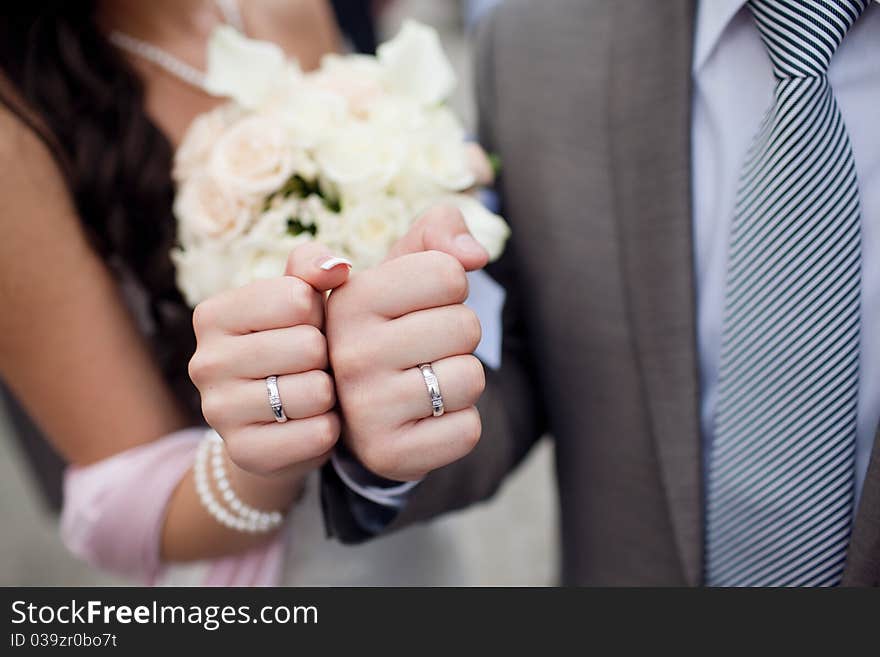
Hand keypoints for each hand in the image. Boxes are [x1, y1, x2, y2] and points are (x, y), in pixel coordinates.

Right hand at [188, 243, 350, 478]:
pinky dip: (330, 428)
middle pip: (308, 346)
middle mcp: (204, 362)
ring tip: (314, 392)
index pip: (297, 298)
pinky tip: (314, 422)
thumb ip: (313, 267)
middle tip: (313, 365)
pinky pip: (318, 434)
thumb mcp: (301, 299)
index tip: (305, 327)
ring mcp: (218, 412)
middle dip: (326, 355)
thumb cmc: (295, 343)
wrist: (279, 422)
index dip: (318, 313)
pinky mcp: (244, 453)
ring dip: (330, 393)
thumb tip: (336, 267)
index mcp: (212, 315)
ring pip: (316, 391)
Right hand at [327, 206, 489, 480]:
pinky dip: (458, 424)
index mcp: (349, 300)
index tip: (417, 305)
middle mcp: (348, 354)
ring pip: (470, 378)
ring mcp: (365, 409)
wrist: (356, 413)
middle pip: (465, 326)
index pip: (448, 273)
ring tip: (422, 383)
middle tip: (421, 350)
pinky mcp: (389, 455)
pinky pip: (468, 429)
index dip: (448, 288)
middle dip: (457, 336)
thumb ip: (437, 232)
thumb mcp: (399, 269)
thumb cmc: (387, 327)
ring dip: (459, 380)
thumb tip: (475, 254)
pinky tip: (425, 419)